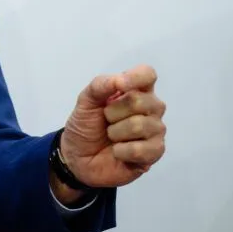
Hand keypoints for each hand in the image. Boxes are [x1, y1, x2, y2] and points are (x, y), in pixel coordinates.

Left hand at [59, 65, 165, 188]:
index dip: (135, 78)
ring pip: (140, 125)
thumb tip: (120, 80)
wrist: (78, 157)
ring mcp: (155, 131)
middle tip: (106, 120)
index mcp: (136, 90)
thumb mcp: (86, 101)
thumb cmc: (86, 125)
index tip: (119, 86)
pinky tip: (117, 152)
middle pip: (141, 101)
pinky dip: (121, 151)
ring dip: (115, 133)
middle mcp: (151, 108)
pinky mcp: (154, 153)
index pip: (147, 74)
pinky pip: (141, 149)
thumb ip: (100, 85)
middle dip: (113, 112)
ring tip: (111, 137)